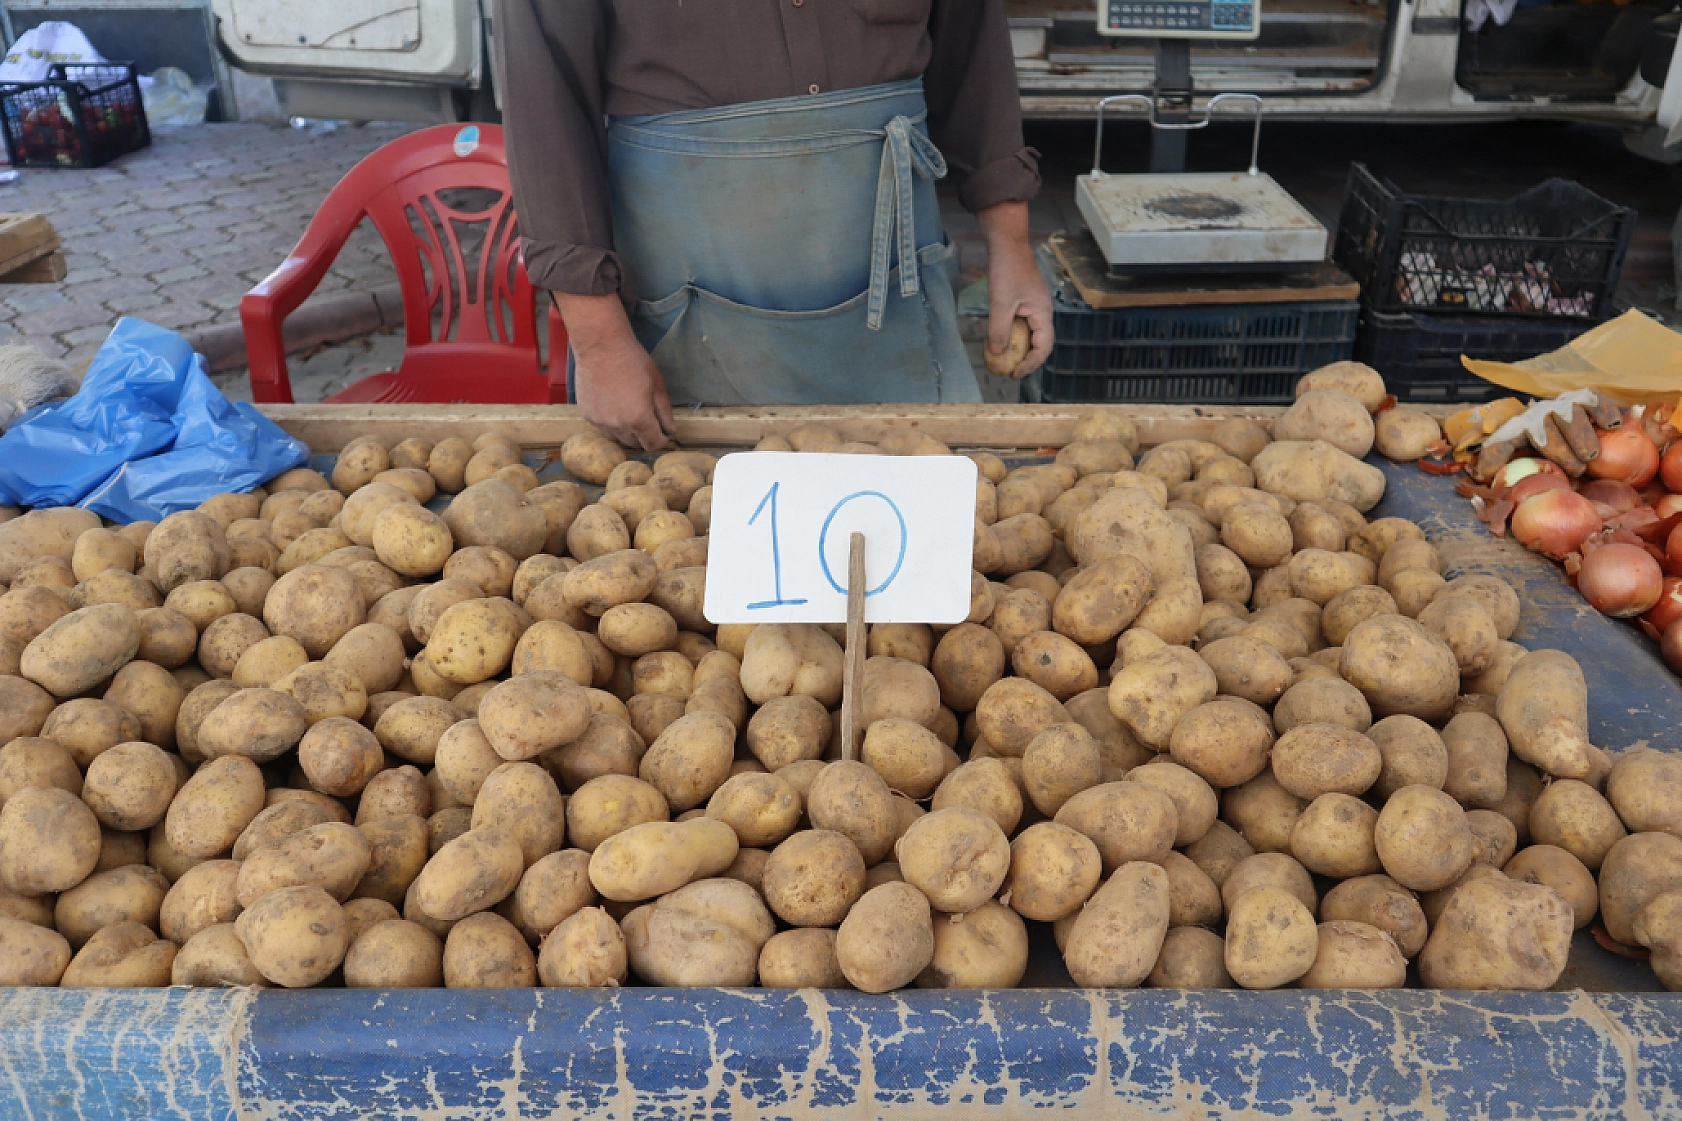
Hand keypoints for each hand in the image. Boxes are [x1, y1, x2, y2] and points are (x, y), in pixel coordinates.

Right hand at [554, 292, 674, 451]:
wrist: (601, 347)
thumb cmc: (634, 362)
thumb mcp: (658, 386)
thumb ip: (665, 412)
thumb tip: (670, 430)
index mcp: (639, 419)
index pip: (653, 445)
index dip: (661, 441)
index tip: (663, 434)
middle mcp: (618, 426)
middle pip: (635, 444)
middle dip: (644, 436)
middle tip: (647, 418)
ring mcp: (600, 422)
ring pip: (618, 437)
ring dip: (626, 430)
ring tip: (628, 410)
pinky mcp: (587, 415)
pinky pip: (603, 427)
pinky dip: (611, 422)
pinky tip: (613, 404)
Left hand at [978, 201, 1053, 378]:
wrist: (1006, 241)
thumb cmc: (1006, 270)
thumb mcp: (1000, 303)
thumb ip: (998, 330)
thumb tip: (996, 353)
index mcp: (1043, 313)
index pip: (1044, 348)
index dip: (1030, 364)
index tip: (1014, 374)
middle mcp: (1042, 311)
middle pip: (1038, 343)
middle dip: (1024, 359)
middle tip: (1007, 371)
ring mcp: (1033, 304)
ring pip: (1028, 333)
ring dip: (1016, 347)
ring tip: (1001, 358)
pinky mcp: (1024, 299)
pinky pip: (1021, 323)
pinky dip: (1011, 333)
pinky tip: (997, 337)